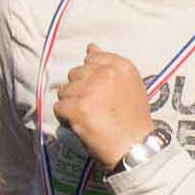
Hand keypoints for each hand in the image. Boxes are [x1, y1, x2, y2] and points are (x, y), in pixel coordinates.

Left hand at [55, 47, 156, 165]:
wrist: (135, 148)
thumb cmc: (134, 120)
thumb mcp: (131, 85)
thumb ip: (110, 65)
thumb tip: (90, 47)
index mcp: (122, 66)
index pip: (93, 58)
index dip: (92, 77)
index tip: (100, 92)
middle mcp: (106, 74)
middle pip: (75, 74)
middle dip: (80, 90)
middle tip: (95, 108)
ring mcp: (90, 91)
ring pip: (65, 91)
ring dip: (72, 104)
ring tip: (88, 117)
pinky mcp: (78, 108)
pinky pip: (59, 107)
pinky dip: (66, 118)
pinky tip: (81, 124)